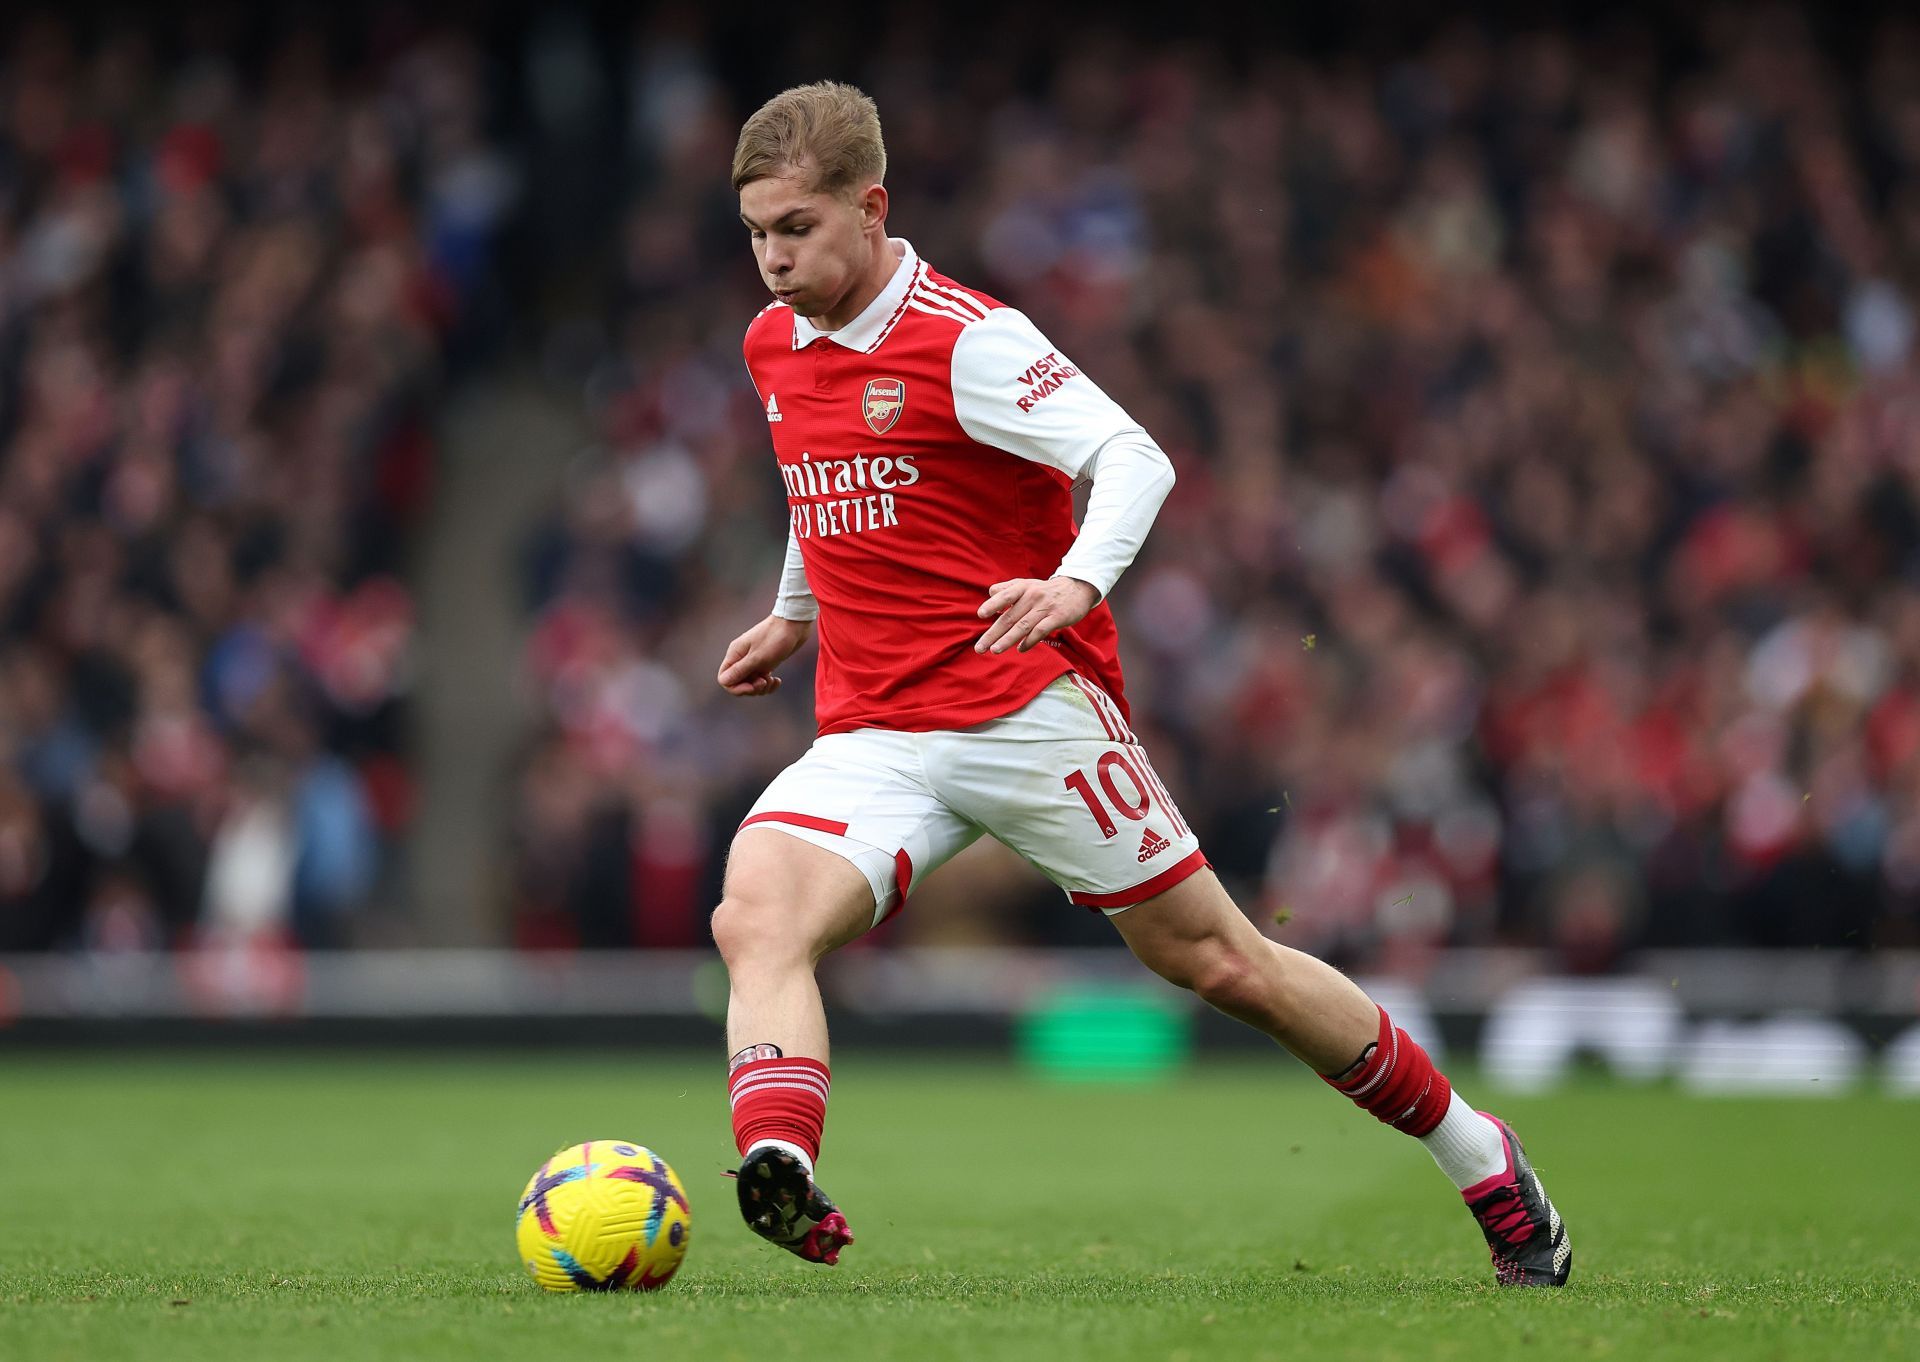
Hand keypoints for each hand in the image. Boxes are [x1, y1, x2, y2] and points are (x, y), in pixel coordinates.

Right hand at [718, 615, 813, 696]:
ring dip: (762, 687)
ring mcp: (753, 661)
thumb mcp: (757, 657)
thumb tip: (723, 681)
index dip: (736, 688)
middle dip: (751, 688)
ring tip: (772, 680)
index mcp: (735, 654)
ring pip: (751, 683)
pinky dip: (769, 684)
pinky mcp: (765, 663)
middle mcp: (742, 658)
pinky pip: (761, 680)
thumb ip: (740, 670)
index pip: (725, 679)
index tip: (752, 686)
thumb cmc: (775, 638)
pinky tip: (778, 680)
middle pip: (738, 683)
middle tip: (764, 682)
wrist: (794, 624)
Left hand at [974, 576, 1099, 653]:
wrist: (1076, 589)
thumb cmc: (1044, 590)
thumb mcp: (1026, 584)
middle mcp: (1032, 596)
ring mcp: (1045, 607)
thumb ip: (1007, 589)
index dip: (993, 604)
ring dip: (1008, 640)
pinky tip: (1020, 649)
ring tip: (995, 650)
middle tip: (980, 648)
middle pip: (1010, 617)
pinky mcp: (1057, 618)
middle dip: (993, 633)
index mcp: (1022, 587)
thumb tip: (990, 595)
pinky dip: (1029, 641)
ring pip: (1023, 626)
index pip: (1005, 595)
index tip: (981, 614)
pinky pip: (1040, 631)